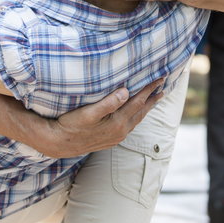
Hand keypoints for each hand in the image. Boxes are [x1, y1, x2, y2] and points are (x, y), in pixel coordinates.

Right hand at [39, 80, 163, 157]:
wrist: (60, 144)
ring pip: (137, 119)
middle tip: (163, 86)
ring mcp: (117, 137)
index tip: (159, 78)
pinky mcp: (111, 140)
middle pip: (141, 111)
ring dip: (146, 108)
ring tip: (154, 99)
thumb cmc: (71, 125)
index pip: (138, 102)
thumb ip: (108, 103)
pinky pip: (130, 125)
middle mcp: (121, 131)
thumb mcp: (88, 112)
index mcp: (118, 123)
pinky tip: (135, 114)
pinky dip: (137, 116)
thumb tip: (126, 92)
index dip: (149, 89)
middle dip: (152, 98)